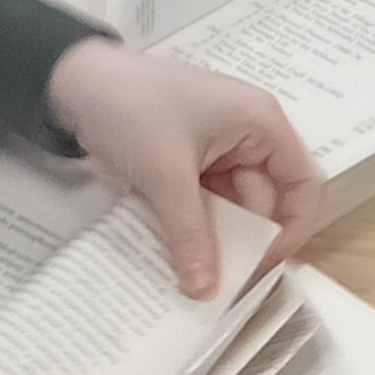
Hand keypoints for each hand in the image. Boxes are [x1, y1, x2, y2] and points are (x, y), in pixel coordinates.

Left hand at [43, 37, 323, 297]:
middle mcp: (248, 134)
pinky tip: (179, 252)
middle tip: (219, 282)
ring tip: (195, 273)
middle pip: (266, 199)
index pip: (303, 182)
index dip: (292, 227)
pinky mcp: (190, 159)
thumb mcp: (165, 177)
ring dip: (216, 236)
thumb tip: (205, 293)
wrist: (71, 80)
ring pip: (232, 205)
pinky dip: (194, 224)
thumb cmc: (131, 111)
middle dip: (246, 240)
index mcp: (260, 123)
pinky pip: (205, 200)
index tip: (263, 264)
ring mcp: (218, 147)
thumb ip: (190, 236)